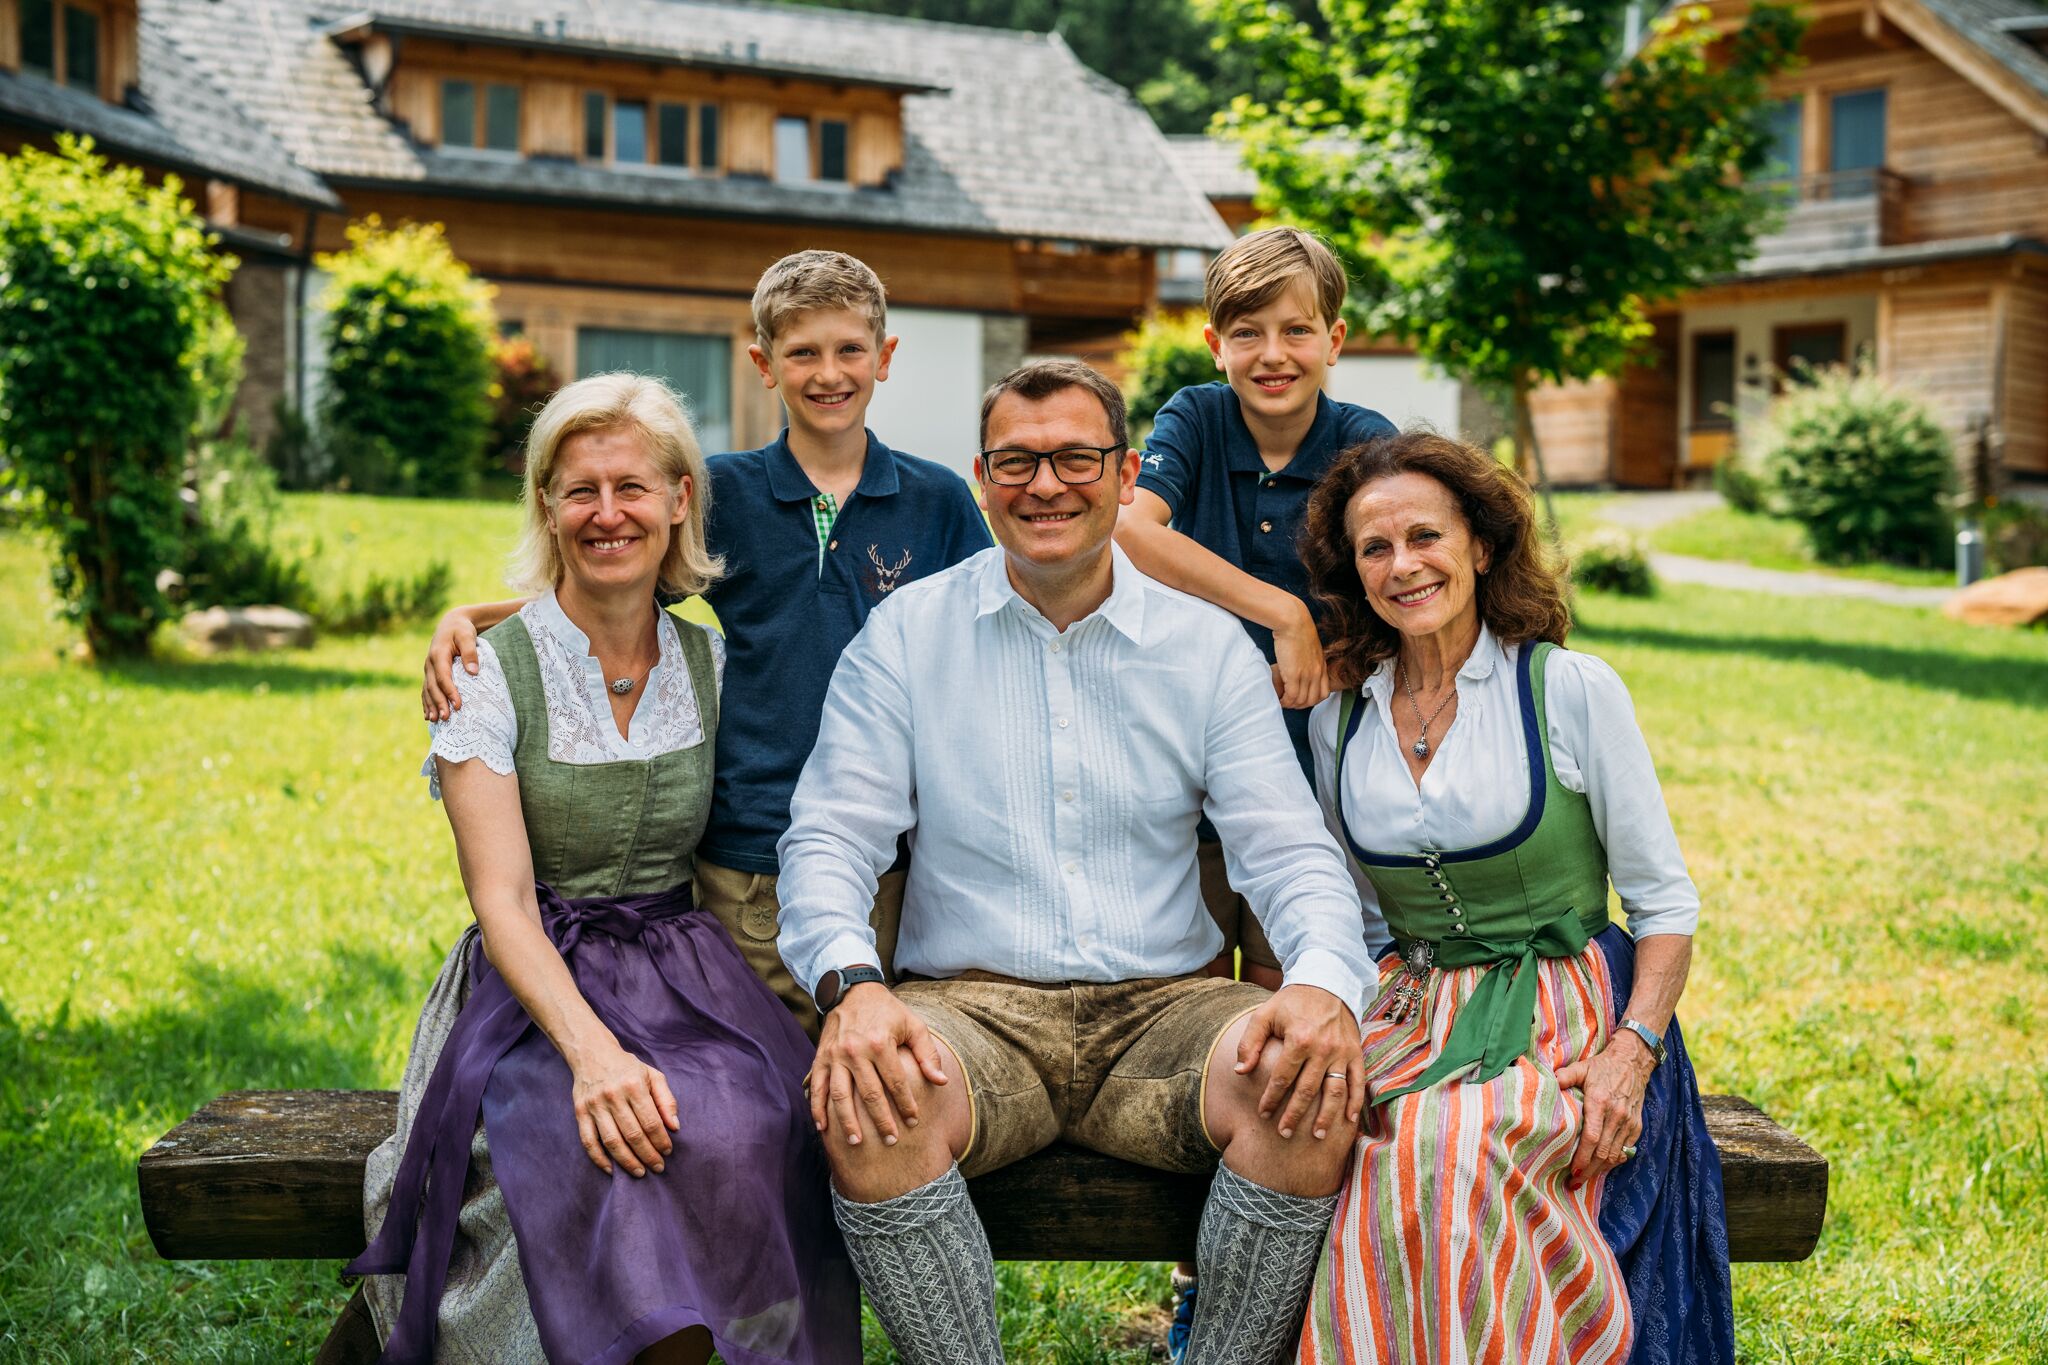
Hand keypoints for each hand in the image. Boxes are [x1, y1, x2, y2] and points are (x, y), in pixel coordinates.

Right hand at [423, 609, 481, 721]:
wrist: (451, 623)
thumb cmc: (462, 629)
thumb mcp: (468, 636)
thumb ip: (470, 653)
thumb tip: (473, 672)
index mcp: (438, 654)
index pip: (443, 677)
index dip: (449, 692)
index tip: (458, 705)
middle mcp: (430, 663)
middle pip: (433, 686)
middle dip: (439, 703)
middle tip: (446, 718)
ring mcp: (428, 668)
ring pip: (427, 690)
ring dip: (431, 706)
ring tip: (436, 721)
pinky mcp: (430, 672)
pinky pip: (426, 689)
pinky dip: (427, 702)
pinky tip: (429, 715)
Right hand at [570, 1039, 678, 1176]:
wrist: (592, 1053)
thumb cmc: (627, 1068)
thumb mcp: (653, 1076)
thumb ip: (666, 1100)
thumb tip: (675, 1127)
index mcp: (634, 1085)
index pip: (651, 1121)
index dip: (661, 1140)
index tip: (668, 1152)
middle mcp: (613, 1096)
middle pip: (632, 1134)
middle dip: (647, 1155)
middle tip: (658, 1167)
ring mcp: (594, 1106)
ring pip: (611, 1141)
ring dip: (627, 1161)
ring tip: (639, 1172)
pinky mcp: (580, 1112)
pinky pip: (588, 1141)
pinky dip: (599, 1158)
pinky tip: (611, 1169)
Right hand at [810, 982, 948, 1146]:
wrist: (853, 990)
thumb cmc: (888, 1012)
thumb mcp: (913, 1025)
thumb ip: (927, 1054)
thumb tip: (941, 1082)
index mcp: (879, 1043)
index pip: (895, 1082)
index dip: (906, 1104)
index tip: (914, 1121)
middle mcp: (855, 1051)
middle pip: (869, 1094)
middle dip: (881, 1120)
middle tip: (891, 1141)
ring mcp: (835, 1055)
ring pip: (840, 1095)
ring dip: (848, 1122)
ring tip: (857, 1143)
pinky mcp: (820, 1057)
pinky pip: (817, 1086)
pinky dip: (817, 1108)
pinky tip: (824, 1128)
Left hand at [1235, 984, 1363, 1139]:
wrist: (1327, 982)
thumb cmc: (1292, 1002)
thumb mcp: (1265, 1014)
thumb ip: (1250, 1043)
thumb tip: (1239, 1072)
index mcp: (1299, 1039)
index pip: (1282, 1077)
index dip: (1271, 1098)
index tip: (1263, 1113)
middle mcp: (1323, 1048)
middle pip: (1307, 1090)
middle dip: (1294, 1115)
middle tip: (1284, 1133)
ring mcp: (1342, 1052)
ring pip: (1335, 1091)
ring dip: (1326, 1116)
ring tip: (1316, 1136)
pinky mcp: (1355, 1052)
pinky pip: (1358, 1081)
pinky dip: (1356, 1102)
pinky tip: (1349, 1121)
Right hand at [1270, 610, 1330, 709]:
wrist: (1292, 621)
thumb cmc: (1297, 630)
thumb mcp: (1309, 647)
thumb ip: (1309, 658)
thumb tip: (1301, 664)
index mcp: (1321, 666)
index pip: (1324, 693)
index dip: (1312, 700)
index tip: (1301, 698)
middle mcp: (1317, 673)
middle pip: (1313, 700)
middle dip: (1300, 705)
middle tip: (1289, 702)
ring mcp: (1307, 675)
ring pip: (1302, 701)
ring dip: (1291, 704)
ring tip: (1282, 701)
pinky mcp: (1294, 674)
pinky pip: (1292, 696)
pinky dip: (1285, 701)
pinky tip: (1279, 698)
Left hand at [1555, 1034, 1654, 1188]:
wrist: (1632, 1062)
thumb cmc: (1602, 1066)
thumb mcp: (1581, 1067)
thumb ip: (1564, 1076)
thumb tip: (1548, 1083)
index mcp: (1600, 1102)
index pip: (1591, 1137)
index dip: (1582, 1157)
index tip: (1573, 1171)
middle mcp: (1616, 1115)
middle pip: (1603, 1152)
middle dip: (1589, 1170)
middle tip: (1574, 1183)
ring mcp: (1628, 1122)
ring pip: (1615, 1154)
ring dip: (1600, 1170)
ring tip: (1585, 1179)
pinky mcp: (1637, 1126)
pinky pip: (1626, 1150)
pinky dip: (1614, 1161)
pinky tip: (1601, 1167)